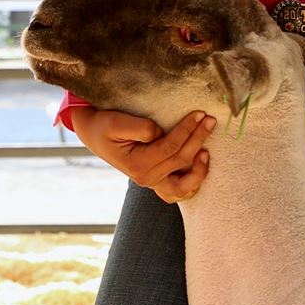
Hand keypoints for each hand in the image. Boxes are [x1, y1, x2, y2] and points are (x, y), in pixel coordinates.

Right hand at [73, 107, 215, 200]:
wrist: (95, 134)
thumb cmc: (105, 126)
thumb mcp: (116, 122)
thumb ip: (139, 128)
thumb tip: (160, 132)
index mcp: (137, 165)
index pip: (171, 147)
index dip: (188, 129)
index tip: (200, 113)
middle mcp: (146, 178)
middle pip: (181, 161)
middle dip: (198, 138)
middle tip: (210, 120)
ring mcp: (152, 183)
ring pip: (184, 186)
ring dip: (200, 170)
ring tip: (207, 151)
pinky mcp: (157, 181)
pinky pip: (179, 191)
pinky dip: (192, 184)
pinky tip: (200, 166)